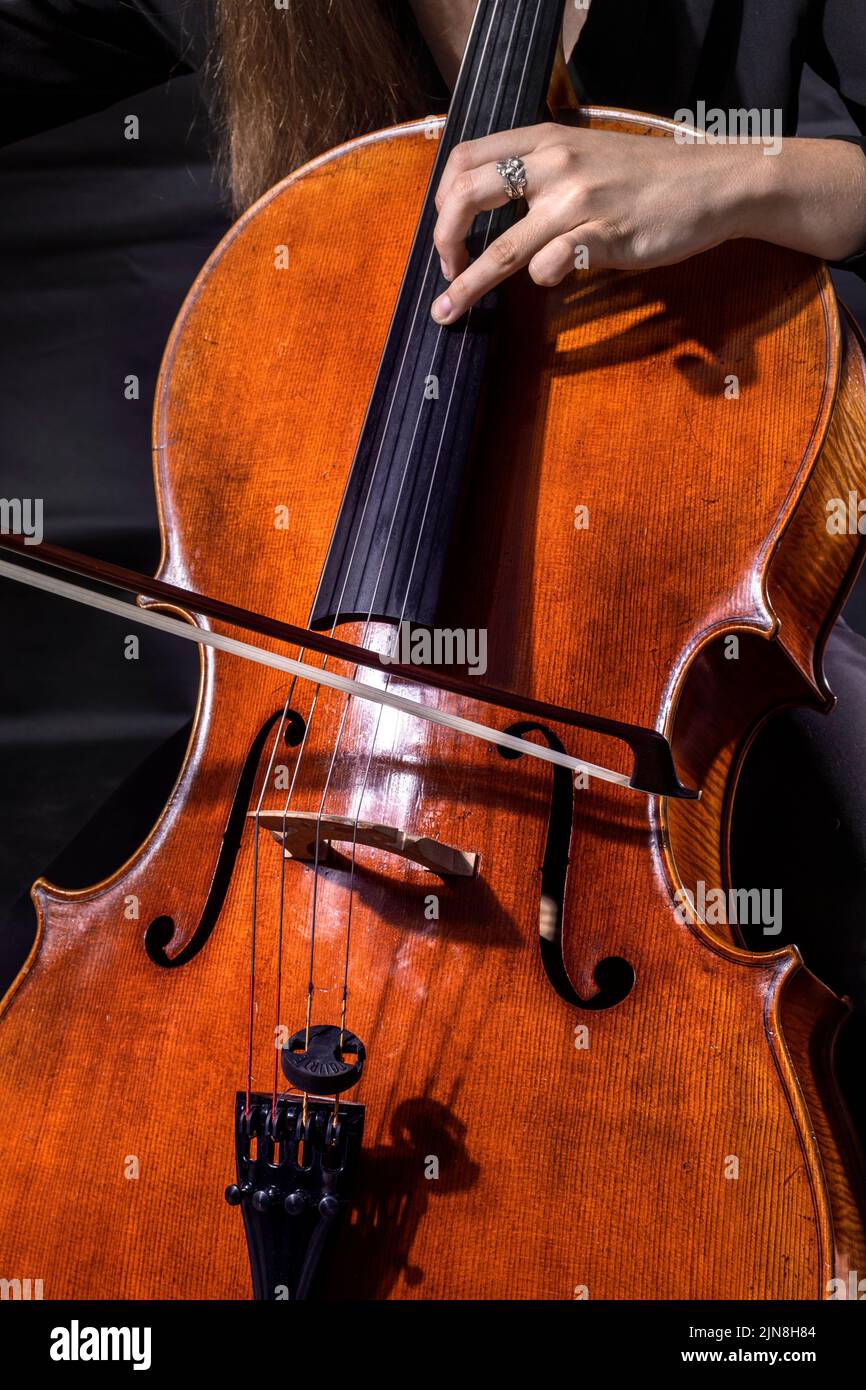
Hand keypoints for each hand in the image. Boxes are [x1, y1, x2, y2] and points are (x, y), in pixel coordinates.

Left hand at [430, 122, 750, 322]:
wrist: (712, 183)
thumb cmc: (644, 178)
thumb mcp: (583, 155)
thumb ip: (538, 174)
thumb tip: (490, 209)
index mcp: (543, 141)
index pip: (466, 159)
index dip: (442, 200)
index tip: (447, 233)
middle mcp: (554, 165)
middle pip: (468, 197)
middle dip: (443, 242)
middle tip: (445, 272)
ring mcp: (578, 201)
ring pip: (504, 248)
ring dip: (468, 285)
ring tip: (449, 310)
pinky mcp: (604, 236)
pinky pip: (550, 266)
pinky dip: (540, 279)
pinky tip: (552, 278)